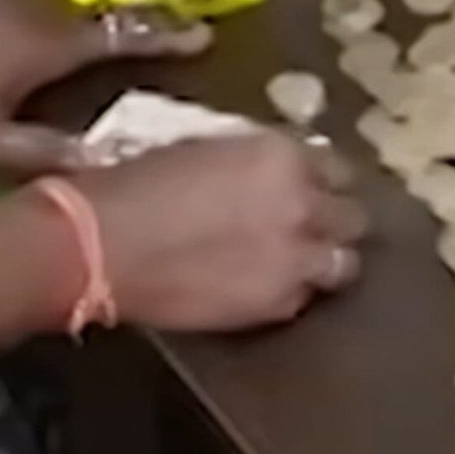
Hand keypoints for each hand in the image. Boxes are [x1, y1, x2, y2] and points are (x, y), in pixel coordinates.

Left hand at [0, 0, 211, 177]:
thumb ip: (46, 154)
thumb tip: (110, 163)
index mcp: (53, 44)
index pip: (123, 36)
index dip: (166, 37)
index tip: (206, 36)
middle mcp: (47, 10)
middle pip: (114, 4)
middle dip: (157, 8)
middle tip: (198, 11)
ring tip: (158, 10)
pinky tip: (96, 11)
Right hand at [81, 131, 367, 331]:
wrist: (100, 245)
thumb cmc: (139, 183)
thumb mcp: (208, 148)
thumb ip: (256, 160)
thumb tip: (277, 170)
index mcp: (284, 156)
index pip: (338, 167)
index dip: (324, 179)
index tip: (314, 186)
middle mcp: (303, 205)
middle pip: (353, 218)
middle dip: (336, 220)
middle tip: (313, 226)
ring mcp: (294, 260)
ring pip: (343, 263)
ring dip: (325, 259)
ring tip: (299, 260)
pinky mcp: (274, 305)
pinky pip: (302, 298)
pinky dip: (291, 290)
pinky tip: (265, 284)